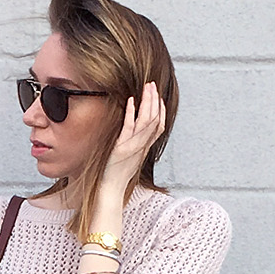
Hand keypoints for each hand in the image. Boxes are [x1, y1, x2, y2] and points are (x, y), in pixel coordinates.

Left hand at [99, 81, 165, 196]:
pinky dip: (131, 112)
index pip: (159, 126)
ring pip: (145, 120)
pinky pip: (129, 127)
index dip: (162, 111)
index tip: (160, 97)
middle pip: (154, 119)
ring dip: (147, 102)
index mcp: (145, 147)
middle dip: (154, 100)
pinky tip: (131, 100)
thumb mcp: (132, 157)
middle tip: (153, 85)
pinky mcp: (122, 147)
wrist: (112, 188)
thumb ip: (137, 145)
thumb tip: (136, 134)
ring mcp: (133, 146)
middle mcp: (142, 145)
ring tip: (146, 88)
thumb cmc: (119, 174)